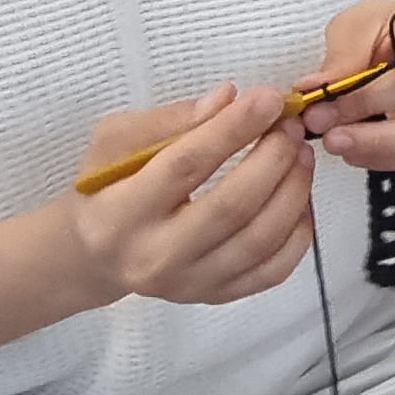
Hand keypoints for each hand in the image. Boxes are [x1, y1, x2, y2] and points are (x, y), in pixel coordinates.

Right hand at [65, 86, 314, 305]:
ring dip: (293, 192)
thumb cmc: (104, 187)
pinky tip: (300, 199)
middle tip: (291, 127)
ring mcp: (189, 284)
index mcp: (122, 213)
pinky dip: (298, 233)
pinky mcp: (214, 296)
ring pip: (259, 241)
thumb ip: (170, 120)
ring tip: (301, 155)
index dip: (234, 128)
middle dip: (273, 160)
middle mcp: (156, 257)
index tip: (268, 98)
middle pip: (232, 207)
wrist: (93, 256)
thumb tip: (227, 98)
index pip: (187, 165)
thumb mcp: (114, 142)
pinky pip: (272, 271)